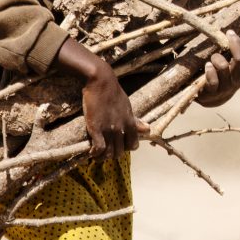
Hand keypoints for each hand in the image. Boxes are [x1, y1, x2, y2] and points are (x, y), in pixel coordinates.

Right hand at [52, 40, 143, 155]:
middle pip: (120, 152)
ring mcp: (109, 130)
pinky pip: (98, 148)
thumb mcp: (128, 106)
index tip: (120, 146)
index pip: (133, 145)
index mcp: (130, 123)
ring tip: (98, 155)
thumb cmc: (114, 93)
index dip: (127, 148)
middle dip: (114, 154)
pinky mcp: (96, 129)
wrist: (101, 82)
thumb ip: (135, 121)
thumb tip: (148, 129)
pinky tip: (92, 153)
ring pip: (109, 153)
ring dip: (104, 157)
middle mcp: (121, 129)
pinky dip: (95, 154)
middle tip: (107, 151)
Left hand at [195, 35, 239, 107]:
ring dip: (218, 57)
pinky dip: (210, 70)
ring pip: (223, 67)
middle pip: (239, 60)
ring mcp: (224, 87)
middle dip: (235, 44)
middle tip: (230, 33)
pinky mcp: (211, 92)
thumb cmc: (224, 79)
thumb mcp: (236, 70)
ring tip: (214, 56)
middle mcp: (236, 82)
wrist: (211, 99)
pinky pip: (213, 80)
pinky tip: (207, 65)